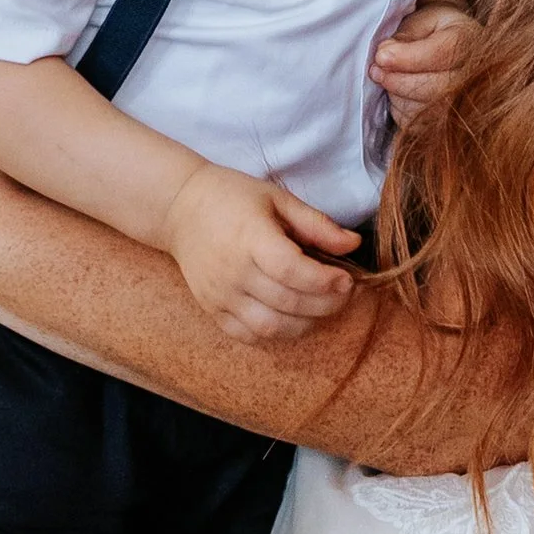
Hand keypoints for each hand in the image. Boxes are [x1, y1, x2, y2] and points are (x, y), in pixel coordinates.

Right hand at [163, 164, 358, 344]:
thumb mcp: (278, 199)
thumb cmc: (232, 198)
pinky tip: (291, 316)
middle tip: (343, 293)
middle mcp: (234, 272)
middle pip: (288, 303)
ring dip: (305, 323)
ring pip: (271, 327)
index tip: (348, 279)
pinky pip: (249, 335)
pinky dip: (277, 332)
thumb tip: (353, 244)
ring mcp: (221, 295)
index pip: (293, 271)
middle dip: (327, 304)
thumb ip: (317, 224)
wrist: (180, 209)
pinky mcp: (212, 310)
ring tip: (320, 306)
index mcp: (251, 239)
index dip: (326, 281)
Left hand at [373, 1, 482, 114]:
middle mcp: (473, 74)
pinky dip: (400, 110)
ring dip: (396, 96)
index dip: (404, 59)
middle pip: (432, 89)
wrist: (454, 48)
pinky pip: (416, 123)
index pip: (439, 56)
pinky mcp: (447, 123)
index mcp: (466, 41)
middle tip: (376, 71)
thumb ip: (405, 34)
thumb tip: (384, 54)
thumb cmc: (434, 31)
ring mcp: (464, 102)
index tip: (380, 56)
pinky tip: (400, 93)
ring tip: (389, 78)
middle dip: (396, 81)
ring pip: (423, 109)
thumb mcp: (422, 19)